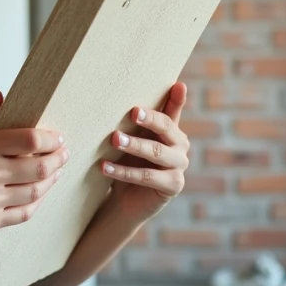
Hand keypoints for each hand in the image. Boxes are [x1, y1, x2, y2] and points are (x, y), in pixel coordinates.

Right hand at [0, 89, 68, 236]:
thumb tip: (1, 95)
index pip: (29, 138)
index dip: (50, 138)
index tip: (57, 138)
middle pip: (39, 165)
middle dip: (58, 158)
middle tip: (64, 153)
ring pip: (37, 190)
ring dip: (53, 179)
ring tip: (57, 171)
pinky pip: (26, 212)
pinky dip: (39, 201)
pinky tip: (41, 191)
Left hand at [100, 82, 189, 223]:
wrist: (127, 199)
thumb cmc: (128, 161)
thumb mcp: (131, 139)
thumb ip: (132, 122)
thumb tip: (114, 96)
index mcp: (171, 129)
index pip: (174, 109)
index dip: (177, 98)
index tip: (178, 85)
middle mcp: (180, 144)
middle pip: (167, 128)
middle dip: (150, 119)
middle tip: (133, 112)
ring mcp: (179, 166)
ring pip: (156, 152)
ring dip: (134, 145)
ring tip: (114, 139)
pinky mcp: (173, 186)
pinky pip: (147, 177)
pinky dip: (124, 172)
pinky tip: (105, 167)